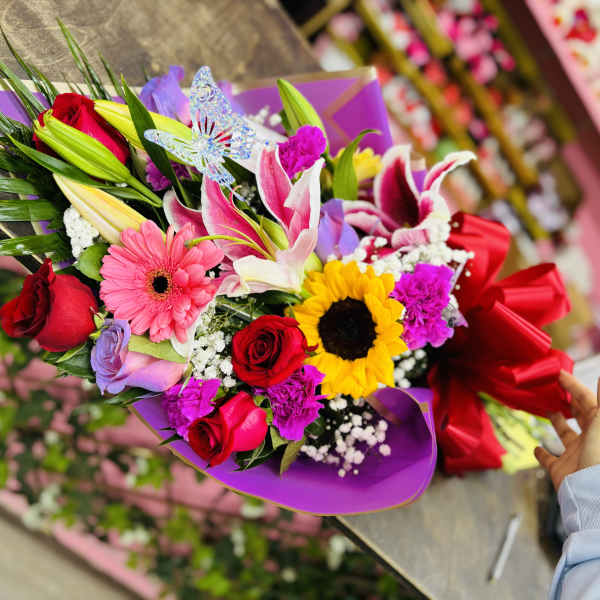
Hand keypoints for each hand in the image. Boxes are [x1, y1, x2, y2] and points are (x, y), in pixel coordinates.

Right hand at [534, 370, 599, 491]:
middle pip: (579, 416)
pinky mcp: (560, 469)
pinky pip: (549, 459)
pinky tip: (536, 447)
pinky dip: (542, 453)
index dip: (574, 386)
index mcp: (598, 428)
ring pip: (565, 434)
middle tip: (555, 388)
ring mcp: (574, 455)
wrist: (589, 495)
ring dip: (557, 422)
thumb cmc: (598, 458)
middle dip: (569, 402)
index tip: (559, 373)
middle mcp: (588, 440)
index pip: (587, 401)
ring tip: (548, 410)